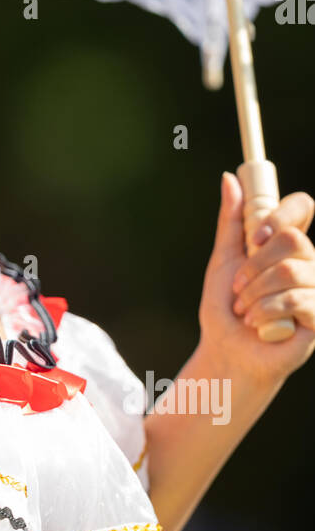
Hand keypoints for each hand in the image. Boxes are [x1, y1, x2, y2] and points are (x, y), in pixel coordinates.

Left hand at [197, 173, 314, 390]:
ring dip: (256, 292)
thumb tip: (228, 178)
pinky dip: (266, 310)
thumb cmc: (225, 308)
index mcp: (286, 245)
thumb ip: (230, 221)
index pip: (302, 208)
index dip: (282, 214)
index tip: (255, 236)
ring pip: (292, 271)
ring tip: (243, 309)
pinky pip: (297, 299)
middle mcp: (307, 262)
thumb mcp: (223, 260)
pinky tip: (256, 323)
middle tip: (238, 286)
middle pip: (294, 239)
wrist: (227, 352)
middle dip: (256, 264)